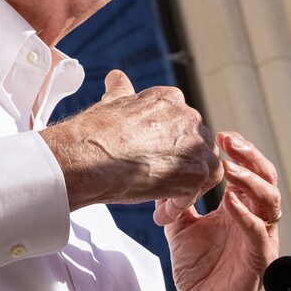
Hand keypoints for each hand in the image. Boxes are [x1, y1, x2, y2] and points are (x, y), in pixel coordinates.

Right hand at [40, 69, 220, 211]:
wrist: (88, 157)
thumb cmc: (95, 132)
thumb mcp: (111, 102)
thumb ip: (121, 91)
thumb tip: (116, 77)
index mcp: (170, 99)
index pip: (182, 124)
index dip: (168, 146)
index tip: (151, 158)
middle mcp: (188, 117)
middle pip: (197, 146)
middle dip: (179, 166)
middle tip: (155, 181)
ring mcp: (195, 145)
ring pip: (202, 170)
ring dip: (182, 187)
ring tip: (157, 201)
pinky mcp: (196, 173)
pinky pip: (194, 193)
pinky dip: (177, 205)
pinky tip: (157, 213)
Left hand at [158, 131, 279, 290]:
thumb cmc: (198, 271)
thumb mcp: (182, 227)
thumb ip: (179, 201)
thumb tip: (161, 174)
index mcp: (241, 210)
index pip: (249, 171)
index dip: (239, 151)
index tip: (219, 134)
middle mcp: (255, 221)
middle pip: (265, 178)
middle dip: (249, 156)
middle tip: (227, 140)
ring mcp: (260, 240)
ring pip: (269, 202)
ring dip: (251, 181)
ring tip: (230, 166)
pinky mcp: (259, 262)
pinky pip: (259, 234)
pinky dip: (247, 216)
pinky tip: (231, 202)